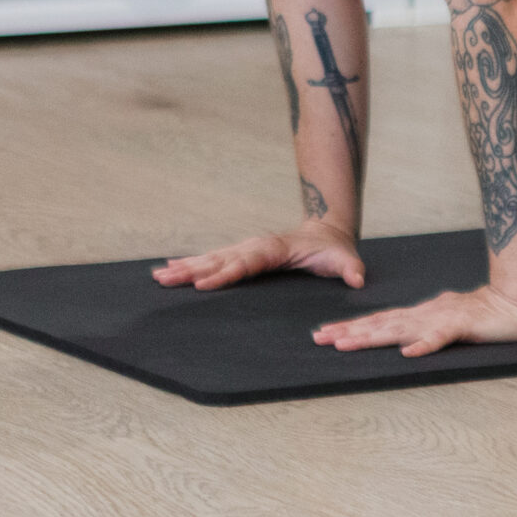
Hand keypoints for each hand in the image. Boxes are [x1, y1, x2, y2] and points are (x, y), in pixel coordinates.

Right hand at [153, 225, 364, 291]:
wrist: (327, 232)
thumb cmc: (335, 250)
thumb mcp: (346, 259)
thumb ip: (351, 269)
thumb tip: (358, 280)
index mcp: (275, 249)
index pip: (247, 264)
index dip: (226, 274)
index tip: (203, 284)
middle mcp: (255, 247)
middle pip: (220, 260)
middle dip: (193, 271)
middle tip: (166, 280)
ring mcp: (246, 249)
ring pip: (211, 258)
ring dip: (185, 267)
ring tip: (158, 275)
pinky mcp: (242, 254)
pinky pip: (212, 258)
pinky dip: (190, 263)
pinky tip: (168, 268)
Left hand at [310, 284, 516, 356]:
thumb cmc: (487, 312)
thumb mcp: (450, 319)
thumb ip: (430, 325)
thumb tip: (413, 335)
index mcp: (422, 315)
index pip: (381, 320)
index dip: (352, 327)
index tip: (325, 333)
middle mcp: (425, 315)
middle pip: (381, 324)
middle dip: (348, 331)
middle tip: (318, 338)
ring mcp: (442, 320)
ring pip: (400, 330)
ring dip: (372, 337)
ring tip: (345, 345)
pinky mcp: (463, 327)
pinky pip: (441, 338)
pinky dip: (424, 345)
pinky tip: (407, 354)